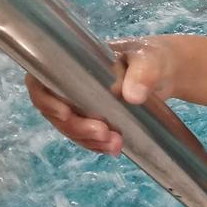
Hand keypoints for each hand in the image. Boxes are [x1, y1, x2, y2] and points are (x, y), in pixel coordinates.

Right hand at [24, 38, 176, 156]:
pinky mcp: (94, 119)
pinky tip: (113, 149)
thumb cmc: (152, 57)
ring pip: (69, 127)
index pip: (42, 81)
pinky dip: (96, 145)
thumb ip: (143, 73)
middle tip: (104, 133)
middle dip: (75, 127)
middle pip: (55, 111)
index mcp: (74, 62)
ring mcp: (81, 103)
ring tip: (115, 144)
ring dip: (87, 140)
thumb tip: (132, 95)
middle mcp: (71, 84)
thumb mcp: (150, 59)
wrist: (165, 72)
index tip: (65, 113)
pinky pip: (85, 136)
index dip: (45, 100)